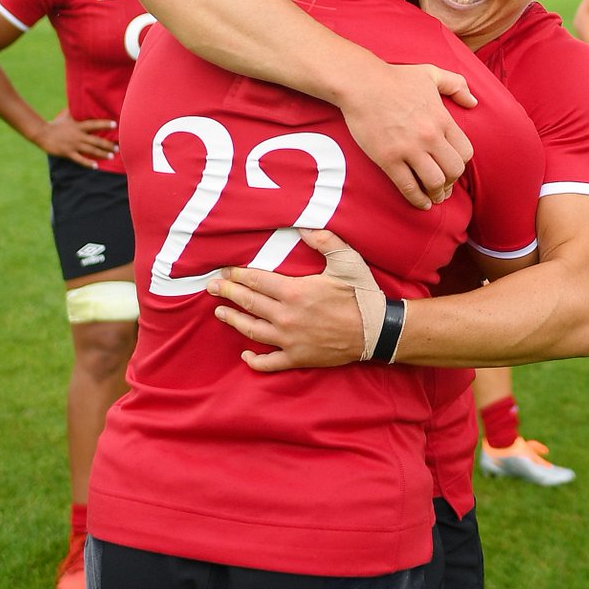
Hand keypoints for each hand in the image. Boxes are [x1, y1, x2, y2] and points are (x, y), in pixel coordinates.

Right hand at [33, 109, 117, 166]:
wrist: (42, 133)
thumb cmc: (56, 124)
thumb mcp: (66, 116)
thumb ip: (76, 111)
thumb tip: (81, 100)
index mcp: (78, 126)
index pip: (94, 124)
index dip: (104, 124)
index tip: (115, 124)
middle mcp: (77, 135)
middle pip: (96, 140)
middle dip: (108, 144)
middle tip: (118, 147)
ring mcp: (73, 145)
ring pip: (91, 150)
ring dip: (102, 154)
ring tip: (112, 156)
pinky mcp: (68, 153)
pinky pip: (80, 159)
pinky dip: (88, 163)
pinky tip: (96, 166)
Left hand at [207, 229, 376, 371]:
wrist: (377, 331)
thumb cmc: (362, 294)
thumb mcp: (347, 260)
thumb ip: (324, 241)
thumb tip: (302, 226)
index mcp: (295, 291)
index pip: (256, 281)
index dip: (238, 275)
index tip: (225, 271)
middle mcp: (286, 316)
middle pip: (248, 303)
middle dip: (227, 293)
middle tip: (211, 287)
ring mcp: (289, 339)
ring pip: (252, 330)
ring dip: (233, 320)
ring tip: (220, 313)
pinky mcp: (297, 357)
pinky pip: (269, 362)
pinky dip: (254, 360)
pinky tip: (245, 354)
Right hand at [340, 64, 474, 209]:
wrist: (361, 83)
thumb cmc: (394, 78)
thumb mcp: (431, 73)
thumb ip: (456, 85)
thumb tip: (473, 101)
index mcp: (442, 119)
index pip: (465, 152)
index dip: (461, 164)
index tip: (452, 168)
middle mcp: (429, 137)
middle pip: (453, 171)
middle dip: (451, 182)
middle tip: (444, 186)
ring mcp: (409, 149)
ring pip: (434, 182)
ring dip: (436, 194)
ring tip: (434, 197)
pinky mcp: (388, 159)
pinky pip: (408, 187)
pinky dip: (417, 200)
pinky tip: (421, 204)